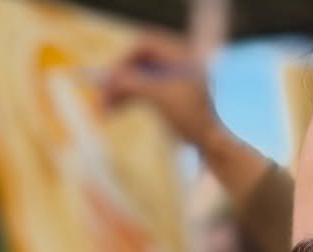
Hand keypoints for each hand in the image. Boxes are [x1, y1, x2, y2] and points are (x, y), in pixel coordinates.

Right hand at [101, 36, 221, 150]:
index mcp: (181, 53)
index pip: (145, 45)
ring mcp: (174, 81)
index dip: (124, 59)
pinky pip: (145, 94)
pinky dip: (129, 101)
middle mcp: (178, 63)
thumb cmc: (193, 118)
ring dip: (120, 93)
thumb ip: (134, 83)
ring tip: (103, 110)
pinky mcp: (171, 99)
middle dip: (119, 79)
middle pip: (140, 63)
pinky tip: (114, 110)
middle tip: (99, 96)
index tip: (109, 78)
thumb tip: (109, 77)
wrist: (214, 146)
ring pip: (140, 80)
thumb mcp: (160, 97)